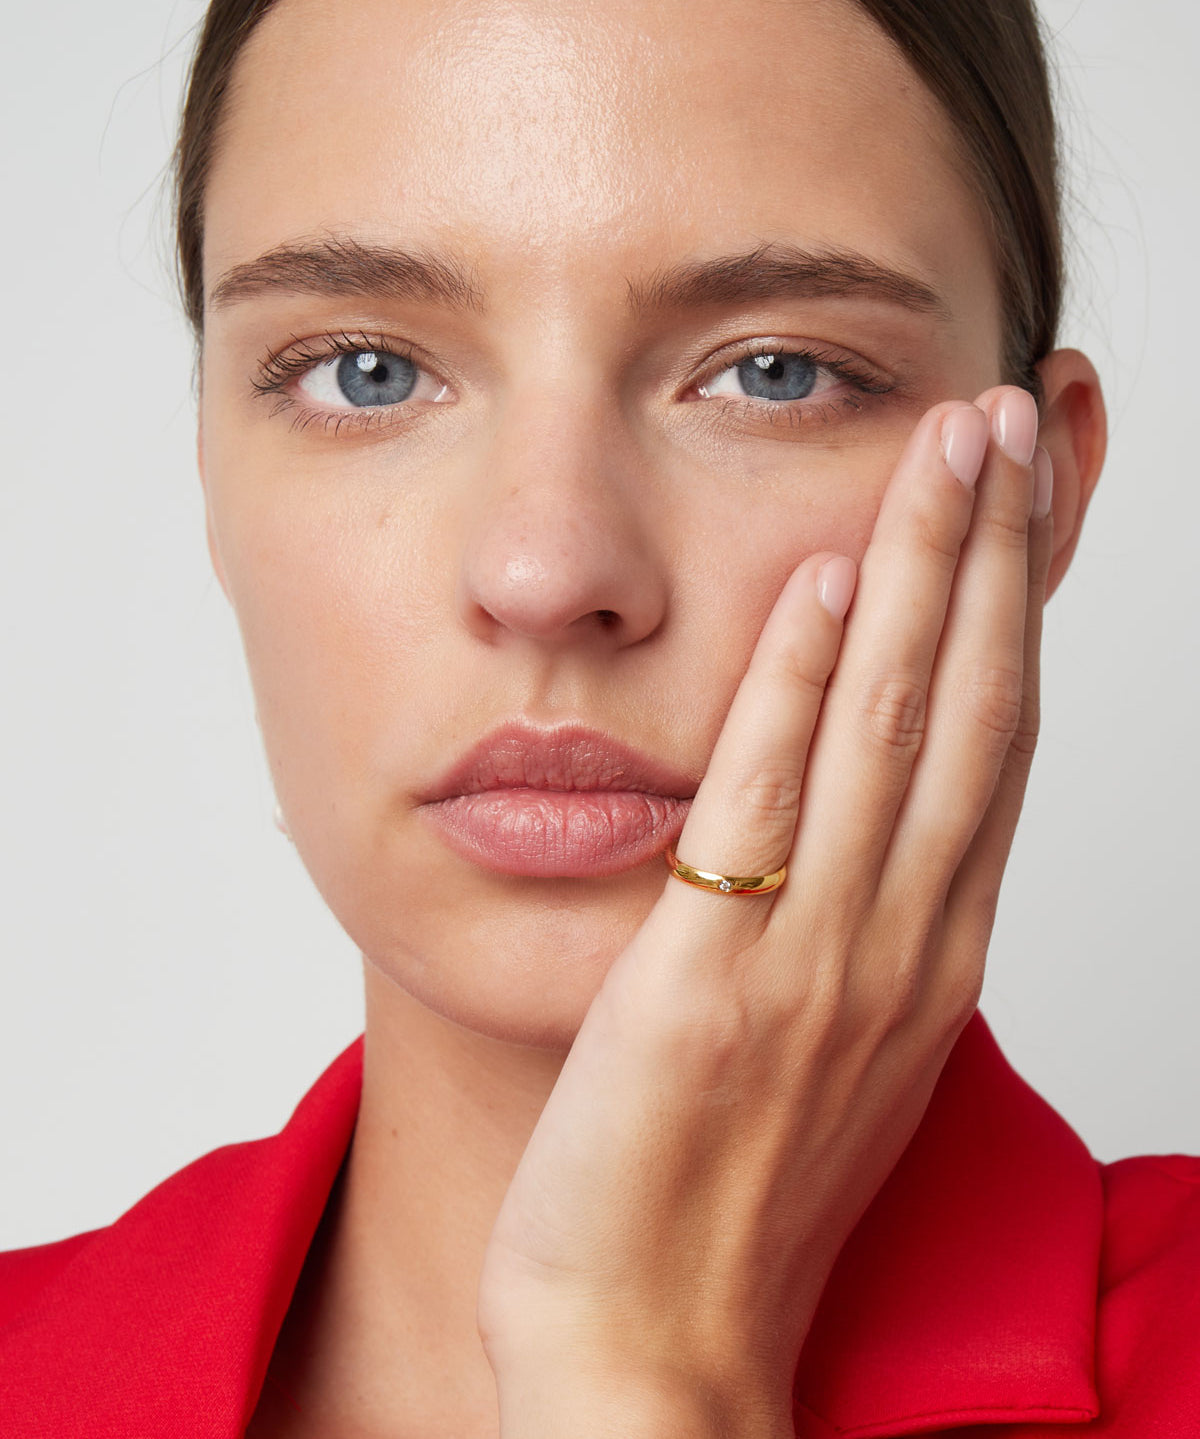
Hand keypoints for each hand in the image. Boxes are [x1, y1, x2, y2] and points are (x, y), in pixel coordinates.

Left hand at [477, 387, 1052, 1438]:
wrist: (657, 1349)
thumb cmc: (733, 1200)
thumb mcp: (830, 1050)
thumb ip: (853, 930)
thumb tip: (862, 827)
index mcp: (927, 955)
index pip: (993, 747)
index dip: (1016, 612)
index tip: (1021, 504)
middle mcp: (898, 943)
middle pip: (969, 711)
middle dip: (994, 555)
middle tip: (1006, 420)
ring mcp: (816, 961)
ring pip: (894, 732)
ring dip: (924, 576)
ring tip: (945, 447)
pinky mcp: (711, 983)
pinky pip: (768, 806)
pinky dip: (800, 685)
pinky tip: (819, 579)